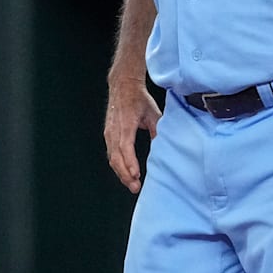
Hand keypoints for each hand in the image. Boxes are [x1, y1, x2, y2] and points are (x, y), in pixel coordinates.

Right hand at [104, 77, 160, 193]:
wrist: (122, 86)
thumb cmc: (139, 99)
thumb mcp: (153, 112)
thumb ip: (158, 129)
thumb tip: (164, 147)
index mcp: (126, 123)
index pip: (125, 145)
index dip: (130, 161)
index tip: (136, 174)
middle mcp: (114, 129)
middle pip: (116, 157)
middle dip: (125, 174)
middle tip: (136, 187)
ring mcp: (109, 133)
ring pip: (112, 158)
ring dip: (121, 173)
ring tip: (132, 185)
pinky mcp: (108, 135)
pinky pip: (111, 154)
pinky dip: (118, 166)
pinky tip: (126, 175)